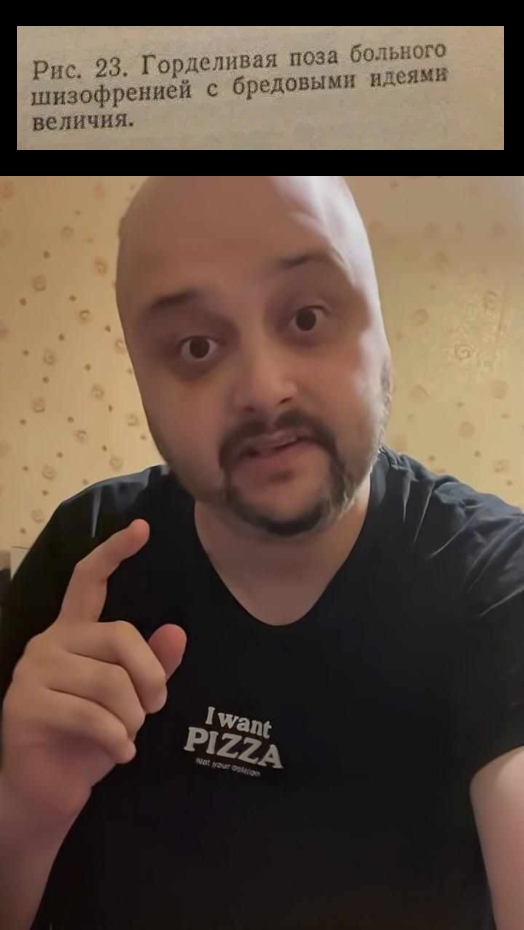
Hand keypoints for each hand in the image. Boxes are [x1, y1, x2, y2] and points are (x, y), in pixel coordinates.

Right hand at [0, 519, 186, 823]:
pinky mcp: (25, 705)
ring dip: (133, 716)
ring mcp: (33, 672)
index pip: (88, 580)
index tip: (143, 528)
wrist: (44, 791)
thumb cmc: (88, 739)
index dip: (114, 552)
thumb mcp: (129, 700)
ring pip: (109, 680)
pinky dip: (118, 740)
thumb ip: (151, 666)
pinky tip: (120, 753)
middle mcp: (49, 642)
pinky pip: (91, 716)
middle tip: (157, 706)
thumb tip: (178, 632)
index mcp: (72, 632)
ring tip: (130, 735)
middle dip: (151, 675)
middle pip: (119, 634)